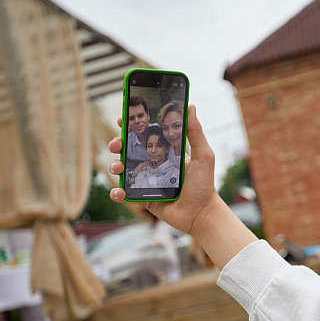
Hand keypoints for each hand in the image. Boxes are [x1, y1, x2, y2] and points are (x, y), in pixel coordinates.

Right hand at [109, 105, 218, 235]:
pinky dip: (118, 192)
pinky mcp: (143, 198)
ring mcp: (147, 181)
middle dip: (118, 144)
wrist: (201, 213)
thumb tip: (191, 106)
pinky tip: (119, 191)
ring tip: (118, 167)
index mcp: (165, 152)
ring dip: (115, 166)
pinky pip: (126, 194)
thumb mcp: (203, 155)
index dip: (132, 127)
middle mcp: (154, 164)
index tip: (121, 119)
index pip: (146, 136)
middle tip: (116, 144)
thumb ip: (196, 132)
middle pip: (129, 151)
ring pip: (124, 170)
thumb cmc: (204, 184)